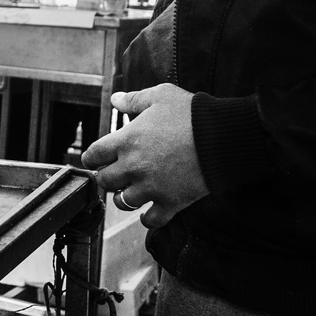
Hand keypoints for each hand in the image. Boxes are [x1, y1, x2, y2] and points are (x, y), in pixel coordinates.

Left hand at [81, 84, 206, 228]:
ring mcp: (151, 187)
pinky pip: (151, 220)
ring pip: (122, 202)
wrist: (223, 138)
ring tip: (132, 191)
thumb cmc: (192, 114)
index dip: (92, 158)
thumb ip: (134, 99)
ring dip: (124, 197)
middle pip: (105, 181)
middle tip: (115, 174)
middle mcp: (133, 166)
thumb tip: (115, 99)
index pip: (93, 155)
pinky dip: (148, 218)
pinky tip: (149, 211)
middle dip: (107, 177)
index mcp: (126, 141)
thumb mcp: (160, 96)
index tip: (96, 159)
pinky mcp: (171, 202)